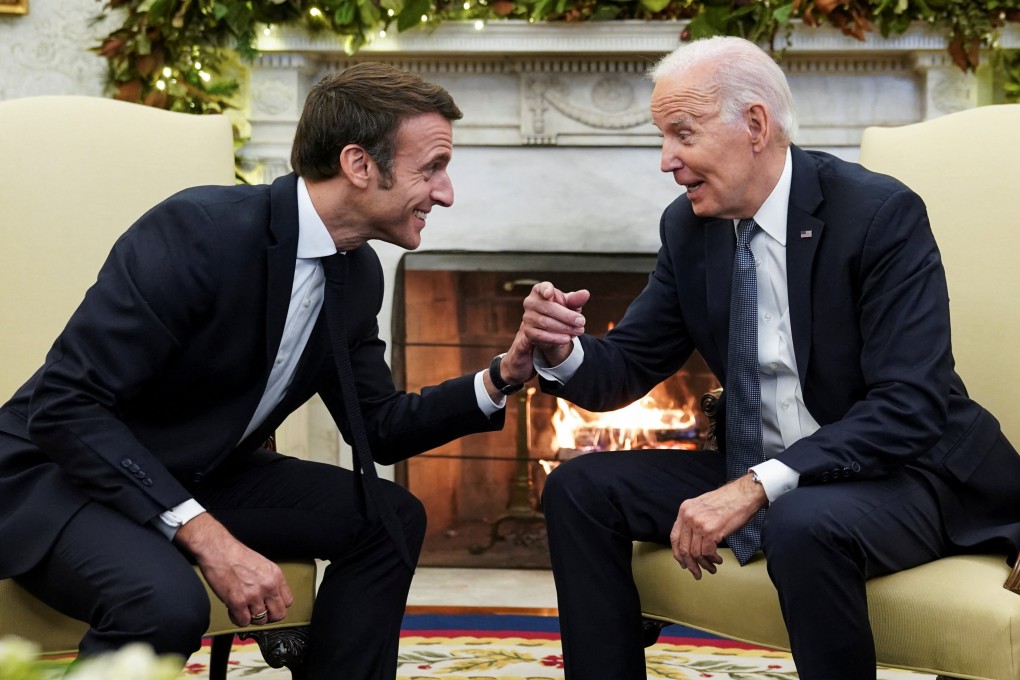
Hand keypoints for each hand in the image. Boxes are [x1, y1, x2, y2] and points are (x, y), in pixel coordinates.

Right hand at [175, 513, 293, 625]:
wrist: (217, 549)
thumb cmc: (235, 554)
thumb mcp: (262, 564)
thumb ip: (269, 580)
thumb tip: (270, 596)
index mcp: (275, 575)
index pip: (288, 601)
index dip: (278, 606)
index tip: (270, 606)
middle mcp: (268, 586)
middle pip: (278, 614)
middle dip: (268, 616)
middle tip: (258, 612)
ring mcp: (253, 595)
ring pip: (261, 620)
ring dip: (251, 617)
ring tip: (244, 609)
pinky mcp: (237, 602)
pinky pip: (244, 622)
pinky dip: (238, 619)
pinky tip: (234, 610)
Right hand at [520, 282, 589, 365]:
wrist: (555, 329)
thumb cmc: (562, 311)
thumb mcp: (571, 304)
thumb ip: (576, 299)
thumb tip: (585, 293)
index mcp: (540, 290)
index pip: (541, 288)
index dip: (545, 290)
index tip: (550, 294)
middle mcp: (530, 302)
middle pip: (548, 308)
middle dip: (567, 316)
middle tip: (582, 321)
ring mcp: (527, 317)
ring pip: (546, 323)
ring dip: (564, 328)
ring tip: (579, 330)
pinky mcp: (528, 332)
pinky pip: (541, 336)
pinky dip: (555, 338)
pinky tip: (567, 339)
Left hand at [670, 473, 766, 579]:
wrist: (744, 494)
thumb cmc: (728, 500)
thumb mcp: (703, 506)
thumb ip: (694, 520)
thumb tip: (692, 542)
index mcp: (684, 509)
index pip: (674, 537)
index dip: (678, 554)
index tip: (684, 563)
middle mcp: (689, 516)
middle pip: (683, 548)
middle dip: (690, 564)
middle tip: (697, 573)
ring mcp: (699, 523)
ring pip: (695, 553)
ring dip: (704, 564)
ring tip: (712, 568)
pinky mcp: (711, 531)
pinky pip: (707, 552)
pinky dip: (713, 559)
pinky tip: (718, 560)